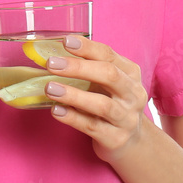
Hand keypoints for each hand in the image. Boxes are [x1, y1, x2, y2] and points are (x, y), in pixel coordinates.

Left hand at [45, 37, 147, 164]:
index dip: (87, 47)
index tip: (65, 41)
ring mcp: (127, 118)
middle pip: (109, 75)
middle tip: (52, 64)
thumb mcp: (107, 83)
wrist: (131, 141)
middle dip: (79, 68)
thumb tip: (54, 54)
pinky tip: (56, 110)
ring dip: (74, 95)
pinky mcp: (116, 139)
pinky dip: (73, 117)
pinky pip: (93, 126)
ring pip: (102, 105)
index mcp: (130, 74)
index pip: (109, 55)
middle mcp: (133, 95)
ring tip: (50, 88)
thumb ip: (88, 68)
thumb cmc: (112, 103)